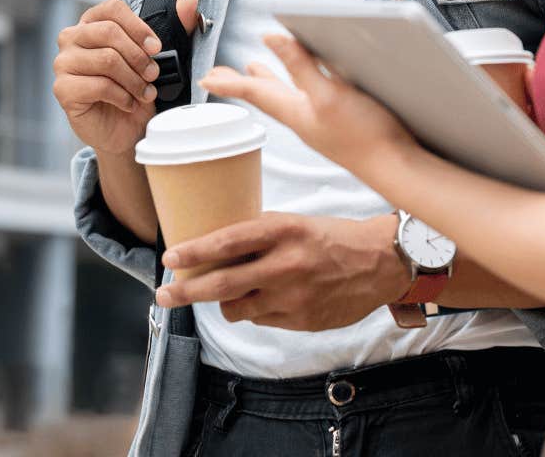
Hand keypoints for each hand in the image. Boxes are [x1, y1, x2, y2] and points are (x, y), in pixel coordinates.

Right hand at [53, 0, 199, 155]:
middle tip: (153, 75)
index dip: (138, 27)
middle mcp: (72, 38)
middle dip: (139, 57)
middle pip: (109, 32)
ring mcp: (63, 63)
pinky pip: (99, 85)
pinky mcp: (63, 89)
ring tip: (144, 93)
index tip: (156, 47)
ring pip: (107, 60)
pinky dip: (123, 97)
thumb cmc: (137, 89)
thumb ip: (177, 25)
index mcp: (92, 23)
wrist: (127, 130)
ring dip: (134, 80)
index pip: (112, 9)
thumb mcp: (160, 56)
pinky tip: (129, 103)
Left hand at [154, 212, 410, 329]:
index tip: (170, 258)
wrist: (381, 263)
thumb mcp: (296, 223)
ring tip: (229, 293)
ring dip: (224, 302)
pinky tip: (269, 298)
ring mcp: (293, 296)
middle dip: (185, 291)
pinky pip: (261, 320)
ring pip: (236, 308)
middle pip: (221, 284)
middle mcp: (285, 264)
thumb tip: (216, 246)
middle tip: (163, 295)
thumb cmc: (335, 237)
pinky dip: (256, 311)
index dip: (194, 252)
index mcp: (283, 230)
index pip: (227, 242)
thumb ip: (261, 235)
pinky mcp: (301, 320)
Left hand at [199, 33, 416, 171]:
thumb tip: (271, 38)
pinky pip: (306, 101)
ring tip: (255, 70)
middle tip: (219, 76)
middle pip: (265, 96)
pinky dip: (296, 88)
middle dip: (243, 83)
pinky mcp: (341, 125)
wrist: (398, 168)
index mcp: (297, 112)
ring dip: (268, 82)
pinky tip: (307, 85)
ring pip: (286, 97)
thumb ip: (301, 66)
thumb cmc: (365, 137)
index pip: (255, 93)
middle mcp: (305, 118)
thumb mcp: (329, 95)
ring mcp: (322, 123)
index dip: (230, 83)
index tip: (205, 77)